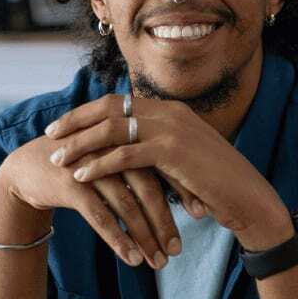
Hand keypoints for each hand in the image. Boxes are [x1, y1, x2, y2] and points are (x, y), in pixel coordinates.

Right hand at [0, 132, 178, 268]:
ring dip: (145, 237)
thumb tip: (178, 188)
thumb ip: (140, 166)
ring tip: (158, 262)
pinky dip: (119, 239)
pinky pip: (101, 217)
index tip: (202, 214)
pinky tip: (132, 258)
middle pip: (148, 187)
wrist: (26, 168)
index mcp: (126, 138)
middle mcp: (111, 149)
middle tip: (178, 250)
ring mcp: (90, 165)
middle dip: (165, 222)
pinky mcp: (71, 184)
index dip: (183, 190)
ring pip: (127, 205)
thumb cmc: (76, 166)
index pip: (163, 165)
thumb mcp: (110, 159)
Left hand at [43, 93, 293, 250]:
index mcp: (169, 109)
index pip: (117, 102)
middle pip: (108, 108)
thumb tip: (126, 154)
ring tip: (58, 160)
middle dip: (75, 122)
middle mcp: (169, 111)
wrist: (247, 197)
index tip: (62, 127)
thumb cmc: (214, 184)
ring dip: (81, 144)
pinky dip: (99, 165)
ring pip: (112, 128)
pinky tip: (81, 177)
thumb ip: (156, 150)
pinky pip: (125, 154)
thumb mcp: (182, 160)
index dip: (85, 113)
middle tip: (50, 137)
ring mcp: (172, 127)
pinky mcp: (173, 150)